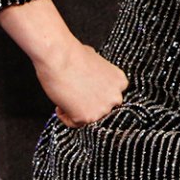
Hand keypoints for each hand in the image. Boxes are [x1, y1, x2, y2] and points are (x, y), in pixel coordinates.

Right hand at [0, 0, 126, 126]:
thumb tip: (93, 77)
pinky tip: (60, 105)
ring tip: (66, 98)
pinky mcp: (88, 117)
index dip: (95, 95)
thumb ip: (100, 75)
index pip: (109, 97)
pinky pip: (74, 124)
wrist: (59, 57)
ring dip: (76, 111)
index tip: (85, 93)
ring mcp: (103, 109)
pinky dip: (65, 116)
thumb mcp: (96, 61)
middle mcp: (116, 97)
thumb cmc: (73, 55)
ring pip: (89, 117)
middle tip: (74, 97)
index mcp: (120, 82)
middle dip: (88, 104)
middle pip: (101, 108)